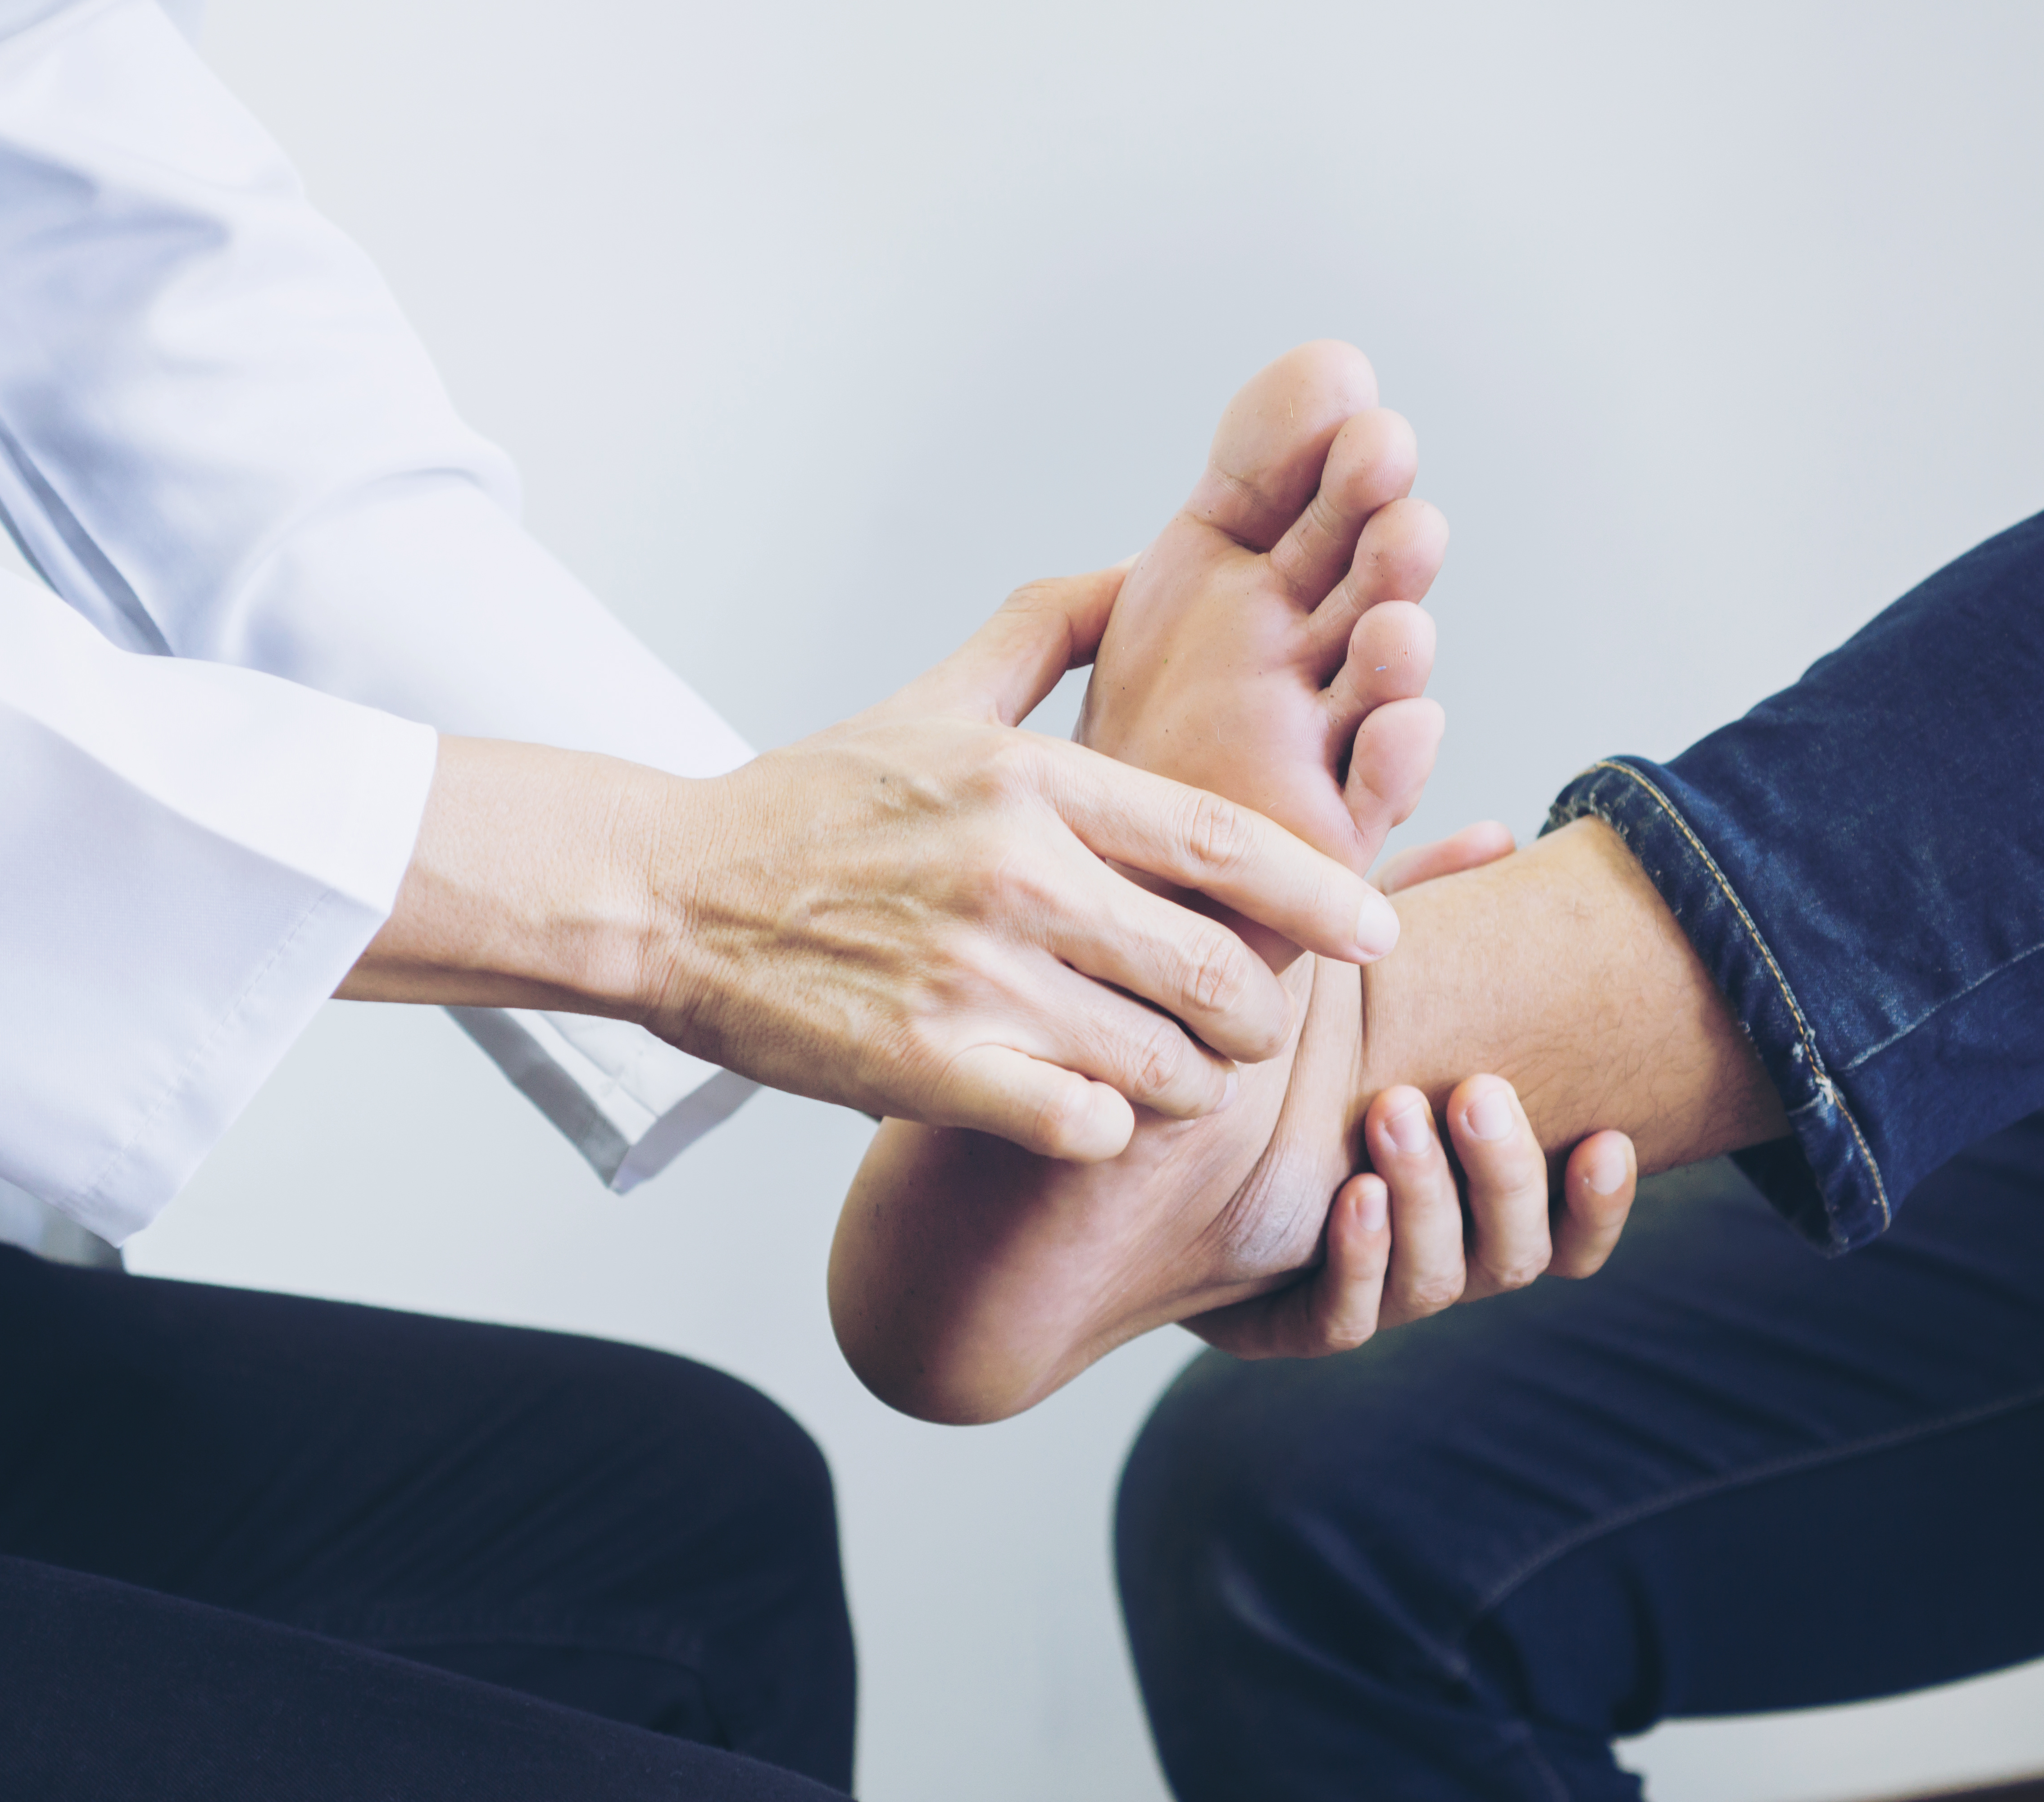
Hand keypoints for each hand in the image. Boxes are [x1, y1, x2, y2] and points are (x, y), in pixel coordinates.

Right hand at [351, 566, 1401, 1162]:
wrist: (666, 896)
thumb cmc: (810, 806)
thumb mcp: (930, 700)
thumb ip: (1044, 631)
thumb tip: (1138, 568)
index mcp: (1031, 782)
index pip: (1224, 841)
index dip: (1322, 894)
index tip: (1378, 931)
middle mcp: (1016, 876)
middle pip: (1219, 971)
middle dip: (1260, 1016)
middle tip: (1250, 1026)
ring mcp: (973, 978)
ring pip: (1165, 1064)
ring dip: (1188, 1083)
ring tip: (1167, 1073)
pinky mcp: (929, 1068)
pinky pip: (1084, 1126)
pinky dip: (1102, 1129)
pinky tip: (1080, 1110)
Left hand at [1188, 822, 1643, 1359]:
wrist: (1122, 1137)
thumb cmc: (1251, 1047)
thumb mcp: (1330, 968)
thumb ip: (1410, 904)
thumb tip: (1502, 830)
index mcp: (1462, 1182)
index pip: (1566, 1221)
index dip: (1598, 1201)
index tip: (1605, 1138)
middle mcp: (1425, 1242)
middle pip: (1511, 1251)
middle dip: (1504, 1175)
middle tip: (1475, 1092)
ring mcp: (1356, 1282)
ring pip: (1436, 1280)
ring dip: (1428, 1199)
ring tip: (1393, 1115)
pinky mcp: (1278, 1316)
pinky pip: (1340, 1314)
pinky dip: (1358, 1261)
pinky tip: (1347, 1200)